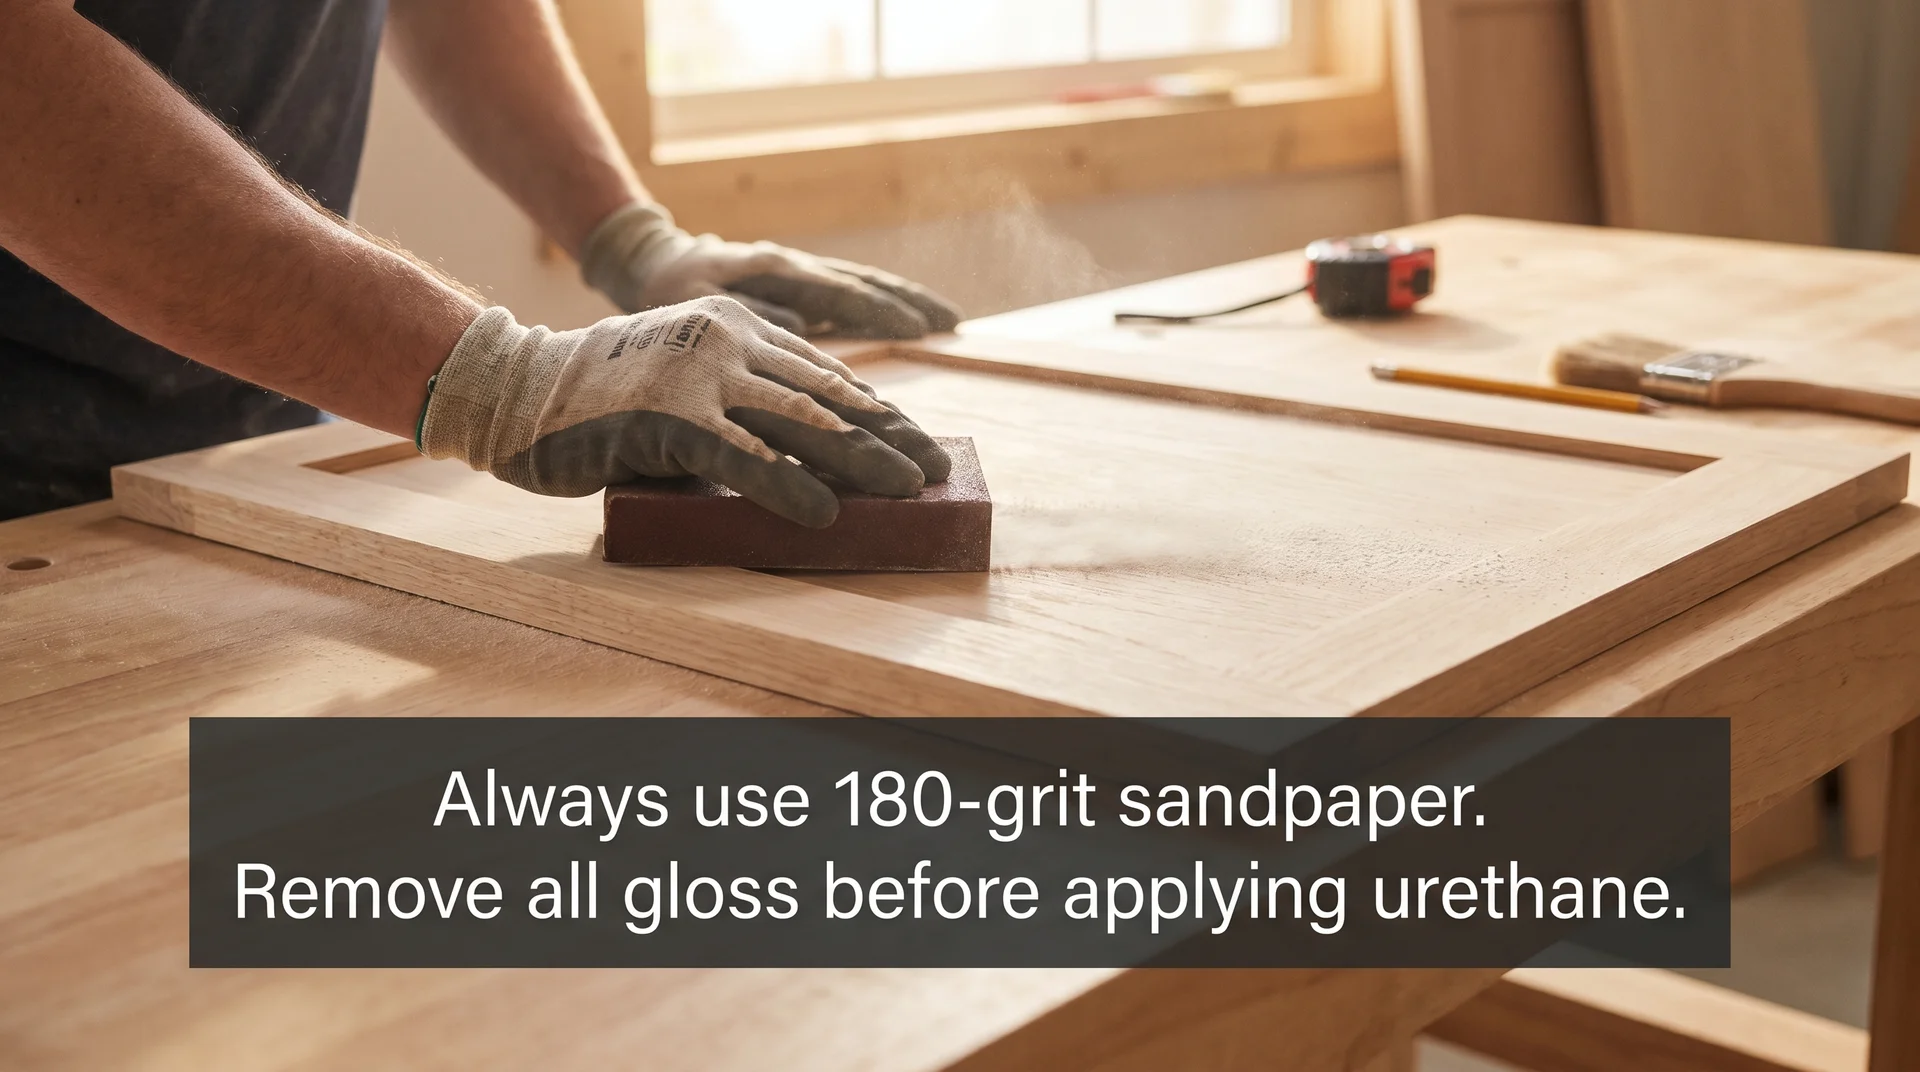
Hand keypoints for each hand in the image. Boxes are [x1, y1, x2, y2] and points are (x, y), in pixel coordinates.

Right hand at [418, 297, 951, 527]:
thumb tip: (808, 460)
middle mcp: (728, 341)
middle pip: (828, 393)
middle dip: (890, 433)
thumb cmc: (603, 402)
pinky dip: (789, 486)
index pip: (826, 373)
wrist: (518, 389)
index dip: (879, 411)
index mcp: (737, 328)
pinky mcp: (669, 417)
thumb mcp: (687, 385)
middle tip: (938, 466)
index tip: (921, 441)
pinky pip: (743, 456)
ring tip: (908, 489)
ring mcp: (699, 376)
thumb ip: (743, 406)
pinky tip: (825, 511)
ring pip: (801, 420)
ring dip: (861, 459)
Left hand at [578, 202, 961, 338]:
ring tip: (949, 318)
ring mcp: (802, 273)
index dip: (880, 311)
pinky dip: (886, 301)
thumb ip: (751, 315)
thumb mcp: (701, 307)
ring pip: (865, 283)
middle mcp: (796, 267)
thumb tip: (803, 328)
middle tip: (954, 322)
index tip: (918, 329)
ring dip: (908, 299)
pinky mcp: (802, 284)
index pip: (839, 292)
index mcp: (775, 270)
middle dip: (911, 302)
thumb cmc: (676, 293)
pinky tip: (912, 317)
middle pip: (865, 282)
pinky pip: (853, 291)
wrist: (659, 264)